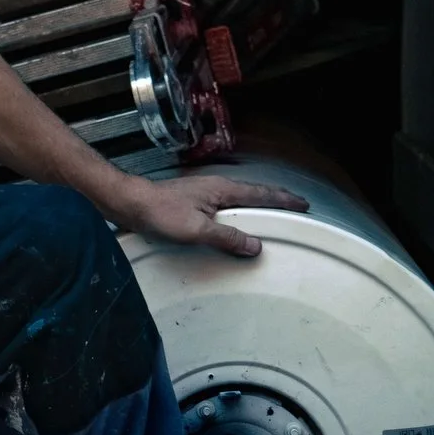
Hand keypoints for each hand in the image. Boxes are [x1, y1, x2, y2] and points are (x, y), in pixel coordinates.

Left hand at [110, 173, 306, 257]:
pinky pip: (227, 207)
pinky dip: (241, 212)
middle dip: (276, 200)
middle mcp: (217, 188)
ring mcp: (205, 194)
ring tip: (272, 215)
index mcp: (222, 190)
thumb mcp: (197, 230)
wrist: (130, 204)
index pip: (261, 195)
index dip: (283, 201)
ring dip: (258, 206)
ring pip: (240, 200)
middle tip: (294, 207)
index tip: (303, 204)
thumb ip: (227, 238)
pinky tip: (237, 222)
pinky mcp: (195, 202)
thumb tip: (256, 246)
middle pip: (254, 194)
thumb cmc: (161, 214)